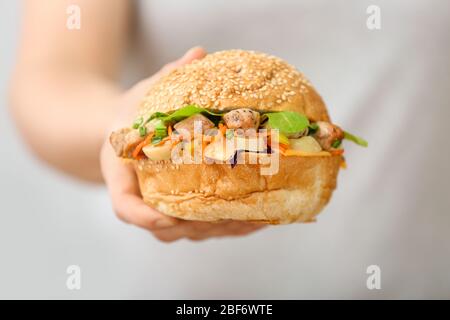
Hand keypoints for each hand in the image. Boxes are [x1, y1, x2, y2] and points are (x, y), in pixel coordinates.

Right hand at [100, 47, 265, 241]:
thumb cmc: (131, 115)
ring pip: (184, 233)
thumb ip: (167, 77)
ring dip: (216, 230)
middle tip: (230, 215)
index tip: (167, 216)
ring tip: (251, 220)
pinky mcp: (176, 212)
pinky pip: (196, 229)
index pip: (124, 205)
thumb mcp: (142, 93)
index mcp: (121, 172)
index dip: (144, 216)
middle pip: (163, 227)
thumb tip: (198, 53)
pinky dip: (224, 228)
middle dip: (197, 226)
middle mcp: (139, 197)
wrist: (121, 133)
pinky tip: (253, 221)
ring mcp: (158, 208)